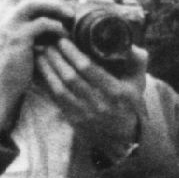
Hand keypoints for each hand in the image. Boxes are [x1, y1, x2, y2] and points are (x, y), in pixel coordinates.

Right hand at [0, 0, 77, 141]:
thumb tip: (50, 2)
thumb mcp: (14, 34)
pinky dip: (56, 26)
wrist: (1, 85)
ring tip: (70, 12)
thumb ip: (24, 18)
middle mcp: (1, 13)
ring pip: (32, 1)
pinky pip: (41, 24)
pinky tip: (64, 34)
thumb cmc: (14, 61)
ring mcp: (8, 26)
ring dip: (55, 3)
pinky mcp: (18, 40)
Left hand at [36, 38, 144, 158]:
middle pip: (70, 77)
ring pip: (59, 87)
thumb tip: (131, 44)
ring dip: (47, 69)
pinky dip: (45, 83)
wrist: (123, 137)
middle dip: (56, 57)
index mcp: (116, 92)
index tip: (63, 40)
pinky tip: (40, 70)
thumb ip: (137, 62)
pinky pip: (54, 98)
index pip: (89, 69)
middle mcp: (99, 104)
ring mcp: (84, 113)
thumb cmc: (129, 105)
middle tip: (47, 42)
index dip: (72, 53)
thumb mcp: (138, 84)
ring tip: (40, 53)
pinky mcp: (73, 119)